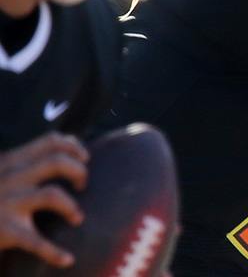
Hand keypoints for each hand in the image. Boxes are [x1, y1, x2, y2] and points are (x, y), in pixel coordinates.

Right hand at [0, 133, 88, 266]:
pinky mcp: (5, 230)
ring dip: (72, 206)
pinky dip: (54, 252)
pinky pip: (35, 241)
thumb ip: (27, 159)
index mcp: (12, 162)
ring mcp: (7, 204)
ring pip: (52, 194)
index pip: (50, 142)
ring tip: (77, 218)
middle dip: (79, 171)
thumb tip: (67, 144)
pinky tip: (67, 259)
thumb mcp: (4, 170)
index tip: (85, 158)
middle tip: (82, 185)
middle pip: (56, 162)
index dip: (74, 147)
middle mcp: (11, 178)